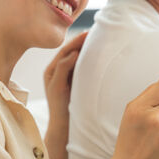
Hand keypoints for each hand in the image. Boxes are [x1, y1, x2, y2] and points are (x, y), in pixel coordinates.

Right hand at [43, 32, 87, 158]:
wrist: (65, 129)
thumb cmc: (76, 107)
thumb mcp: (82, 85)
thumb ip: (87, 72)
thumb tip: (107, 59)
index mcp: (60, 69)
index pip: (71, 48)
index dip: (82, 39)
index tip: (96, 30)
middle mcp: (53, 71)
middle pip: (67, 48)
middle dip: (79, 38)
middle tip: (94, 29)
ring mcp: (52, 79)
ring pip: (62, 55)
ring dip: (74, 45)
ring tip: (87, 36)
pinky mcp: (53, 87)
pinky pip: (60, 69)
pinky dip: (68, 60)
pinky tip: (77, 54)